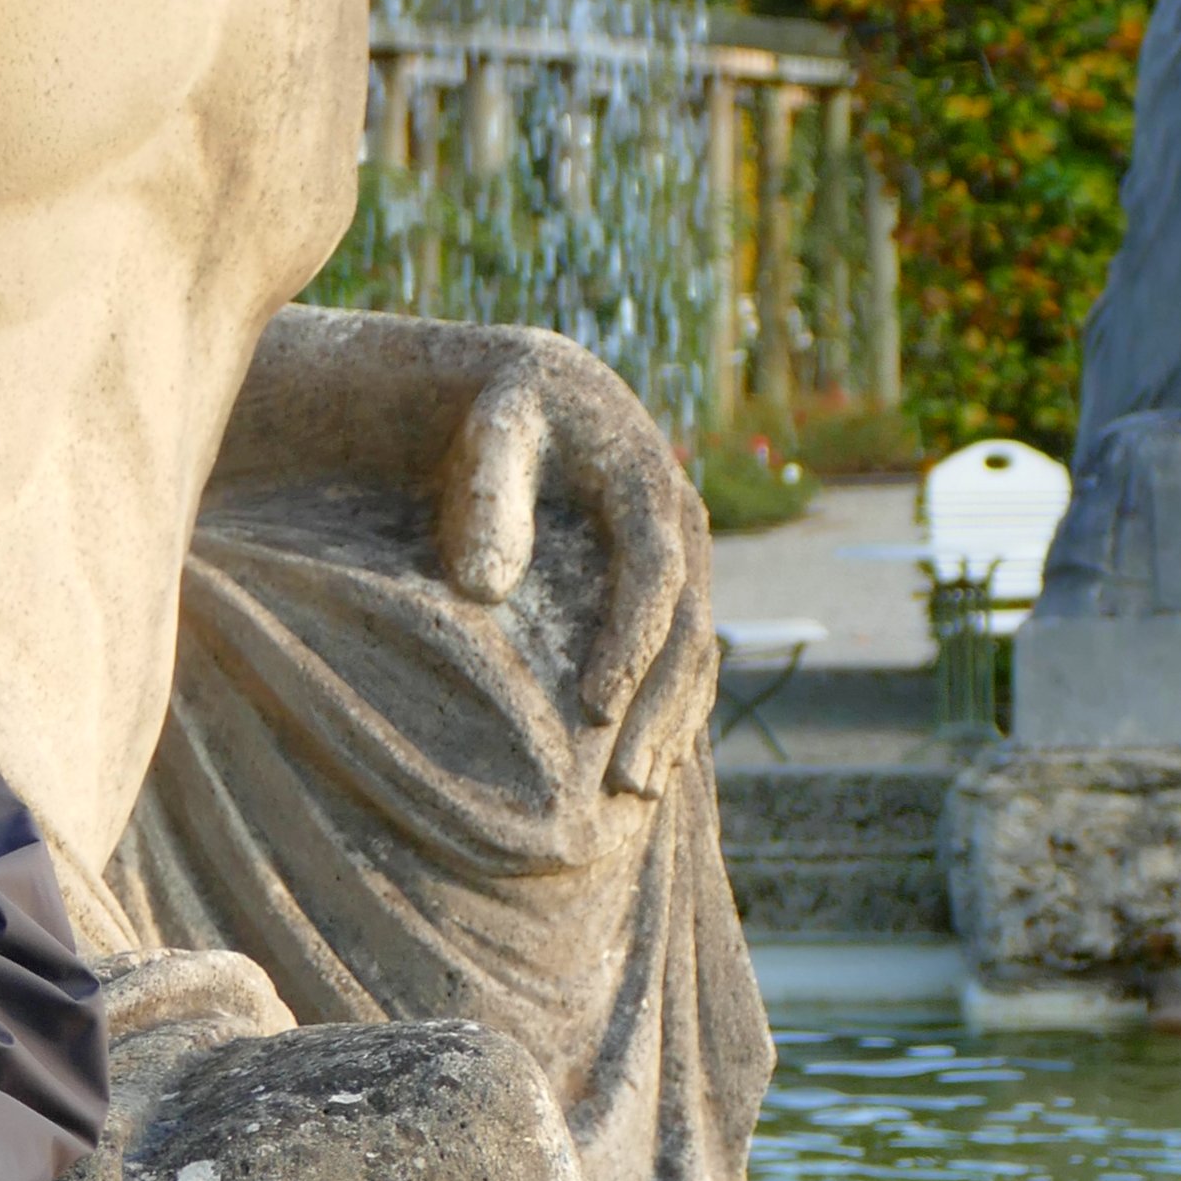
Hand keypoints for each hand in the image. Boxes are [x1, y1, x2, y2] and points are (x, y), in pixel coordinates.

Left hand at [434, 337, 717, 796]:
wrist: (536, 390)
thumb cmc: (503, 414)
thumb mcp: (492, 433)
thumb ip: (490, 500)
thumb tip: (484, 589)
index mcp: (647, 480)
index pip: (656, 572)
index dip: (632, 642)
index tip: (597, 710)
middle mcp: (682, 518)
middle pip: (689, 624)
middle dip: (662, 706)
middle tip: (626, 783)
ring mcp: (684, 550)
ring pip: (696, 646)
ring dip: (674, 719)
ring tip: (639, 790)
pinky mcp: (669, 576)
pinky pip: (682, 649)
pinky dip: (671, 703)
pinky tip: (651, 760)